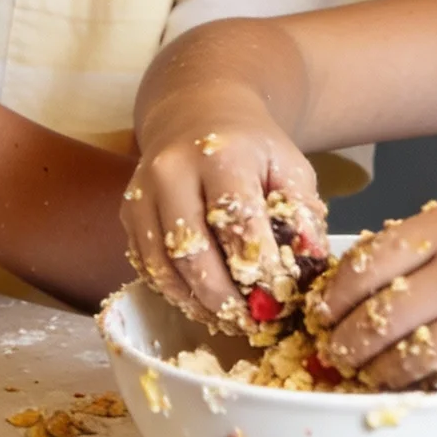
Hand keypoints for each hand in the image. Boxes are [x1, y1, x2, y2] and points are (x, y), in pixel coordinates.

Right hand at [123, 89, 325, 330]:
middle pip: (192, 250)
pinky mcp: (128, 212)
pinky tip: (203, 302)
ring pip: (162, 265)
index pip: (236, 222)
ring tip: (230, 320)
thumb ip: (302, 213)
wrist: (199, 112)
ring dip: (197, 302)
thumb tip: (308, 263)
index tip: (280, 299)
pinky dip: (174, 291)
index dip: (258, 268)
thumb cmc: (252, 148)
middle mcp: (171, 171)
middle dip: (224, 297)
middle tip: (253, 323)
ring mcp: (142, 192)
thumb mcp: (290, 166)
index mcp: (219, 154)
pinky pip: (146, 265)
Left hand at [309, 197, 436, 389]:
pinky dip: (426, 385)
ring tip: (372, 375)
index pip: (362, 266)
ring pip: (405, 358)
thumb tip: (359, 283)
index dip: (331, 300)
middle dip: (345, 346)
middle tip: (337, 357)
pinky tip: (421, 382)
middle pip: (374, 319)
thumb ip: (425, 244)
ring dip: (379, 374)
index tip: (320, 316)